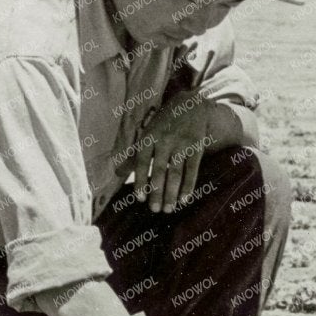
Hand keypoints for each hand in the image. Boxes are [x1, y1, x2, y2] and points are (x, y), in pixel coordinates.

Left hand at [119, 92, 215, 213]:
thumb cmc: (163, 124)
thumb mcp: (147, 133)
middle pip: (160, 171)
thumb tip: (118, 174)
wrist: (191, 105)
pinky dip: (188, 186)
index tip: (139, 199)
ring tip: (168, 209)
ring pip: (176, 173)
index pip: (142, 162)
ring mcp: (182, 144)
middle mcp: (165, 140)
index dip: (140, 181)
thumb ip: (135, 153)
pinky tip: (184, 199)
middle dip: (157, 192)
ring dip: (172, 193)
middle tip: (155, 210)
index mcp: (149, 137)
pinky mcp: (197, 147)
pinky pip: (192, 170)